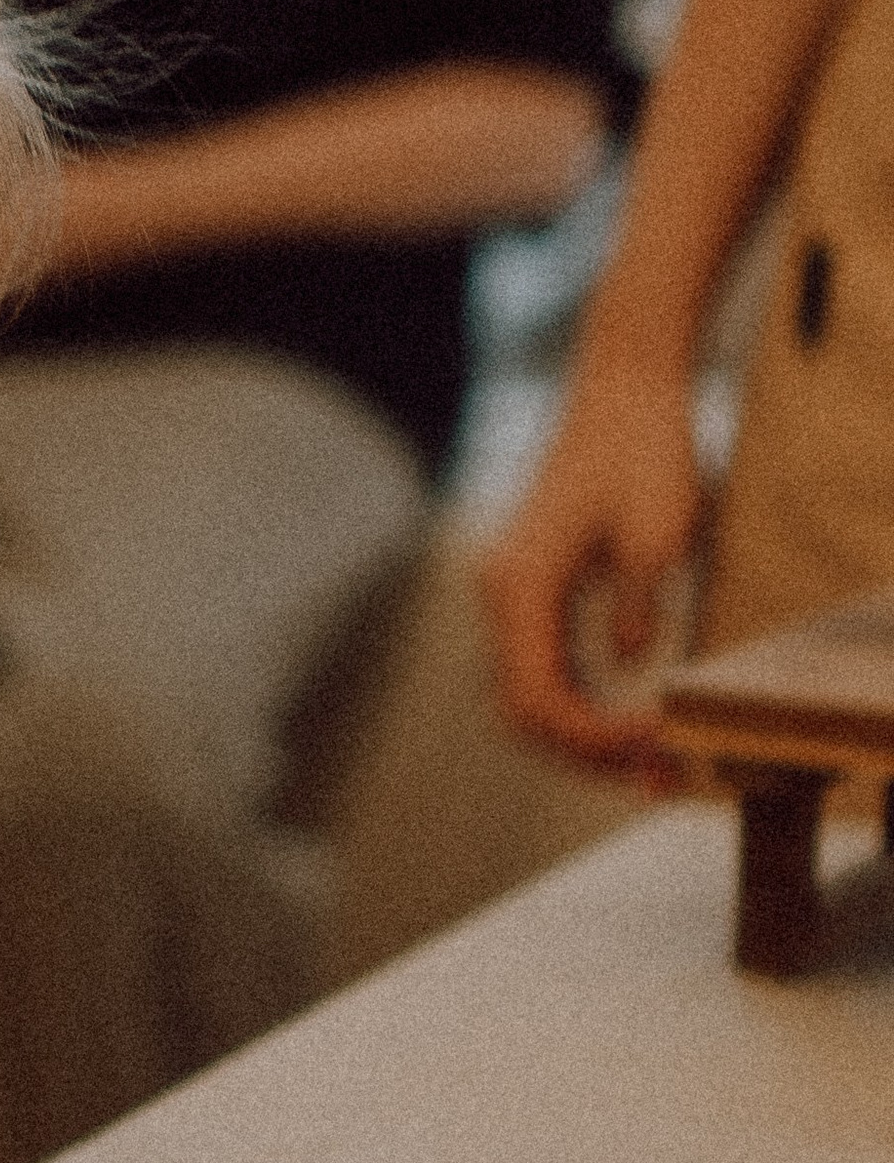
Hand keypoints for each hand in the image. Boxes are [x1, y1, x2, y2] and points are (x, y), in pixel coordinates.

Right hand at [479, 361, 704, 772]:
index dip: (593, 737)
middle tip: (653, 775)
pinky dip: (581, 698)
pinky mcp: (533, 583)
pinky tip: (627, 714)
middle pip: (523, 707)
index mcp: (521, 584)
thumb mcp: (659, 529)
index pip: (539, 696)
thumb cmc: (642, 448)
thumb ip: (637, 604)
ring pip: (529, 690)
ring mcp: (512, 588)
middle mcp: (502, 592)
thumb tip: (627, 662)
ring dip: (582, 732)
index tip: (654, 743)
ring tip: (647, 760)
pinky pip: (544, 661)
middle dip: (584, 752)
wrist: (624, 387)